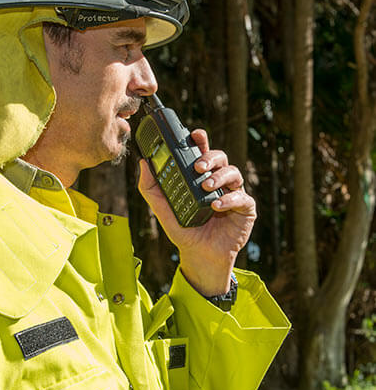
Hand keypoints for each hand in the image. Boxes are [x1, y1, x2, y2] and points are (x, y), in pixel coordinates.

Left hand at [137, 129, 255, 295]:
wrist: (198, 256)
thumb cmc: (183, 230)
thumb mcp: (162, 208)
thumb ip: (151, 187)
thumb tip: (143, 162)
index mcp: (200, 177)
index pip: (202, 152)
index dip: (201, 141)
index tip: (195, 134)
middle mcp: (218, 181)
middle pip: (220, 158)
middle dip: (210, 157)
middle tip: (198, 166)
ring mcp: (233, 193)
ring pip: (233, 172)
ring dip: (219, 176)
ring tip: (206, 186)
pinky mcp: (245, 209)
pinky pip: (242, 197)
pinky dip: (229, 199)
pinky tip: (216, 205)